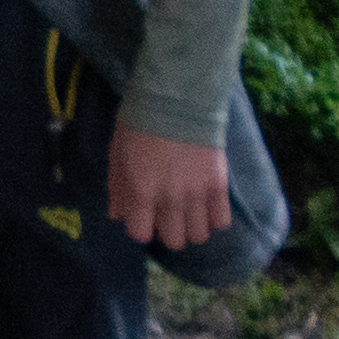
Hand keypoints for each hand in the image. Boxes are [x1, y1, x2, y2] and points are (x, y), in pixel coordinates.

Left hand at [105, 121, 233, 254]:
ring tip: (188, 210)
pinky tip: (206, 205)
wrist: (179, 97)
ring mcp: (198, 194)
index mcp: (142, 191)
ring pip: (199, 236)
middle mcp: (171, 198)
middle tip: (166, 213)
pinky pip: (222, 221)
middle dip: (167, 230)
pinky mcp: (219, 186)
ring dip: (191, 226)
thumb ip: (118, 187)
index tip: (142, 214)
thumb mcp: (118, 152)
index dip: (140, 226)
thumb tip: (117, 216)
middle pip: (174, 241)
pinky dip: (214, 218)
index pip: (140, 234)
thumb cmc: (141, 122)